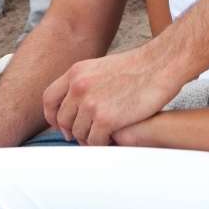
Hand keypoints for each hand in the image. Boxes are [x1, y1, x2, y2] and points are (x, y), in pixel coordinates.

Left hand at [42, 44, 183, 145]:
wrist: (160, 64)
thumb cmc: (138, 66)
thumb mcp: (101, 66)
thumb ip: (85, 82)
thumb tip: (76, 101)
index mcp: (76, 72)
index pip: (49, 99)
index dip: (52, 116)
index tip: (60, 125)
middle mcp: (78, 87)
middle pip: (63, 119)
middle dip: (72, 131)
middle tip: (84, 135)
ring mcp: (91, 103)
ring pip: (79, 133)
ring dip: (90, 138)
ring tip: (103, 136)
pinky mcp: (106, 119)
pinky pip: (95, 142)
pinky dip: (102, 144)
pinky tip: (112, 139)